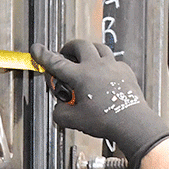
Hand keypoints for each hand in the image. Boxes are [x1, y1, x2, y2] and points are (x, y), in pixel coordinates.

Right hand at [30, 40, 168, 168]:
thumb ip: (60, 113)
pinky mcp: (125, 71)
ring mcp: (113, 66)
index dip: (44, 55)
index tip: (36, 48)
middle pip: (80, 45)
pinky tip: (104, 74)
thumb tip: (59, 108)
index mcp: (81, 76)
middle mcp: (96, 66)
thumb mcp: (74, 121)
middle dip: (69, 47)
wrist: (132, 123)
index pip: (57, 62)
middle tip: (65, 55)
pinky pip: (113, 61)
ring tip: (84, 59)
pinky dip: (106, 64)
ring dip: (89, 50)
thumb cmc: (104, 121)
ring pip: (98, 47)